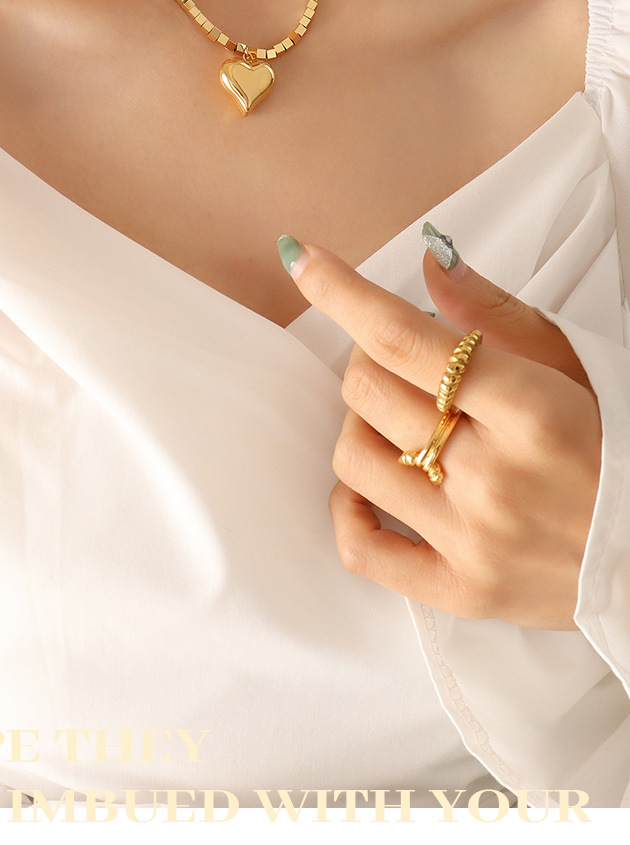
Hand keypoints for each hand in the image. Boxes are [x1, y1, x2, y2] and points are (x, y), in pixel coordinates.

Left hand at [278, 228, 600, 630]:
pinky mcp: (459, 589)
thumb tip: (429, 264)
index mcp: (531, 408)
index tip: (303, 260)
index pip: (403, 337)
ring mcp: (472, 540)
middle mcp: (495, 476)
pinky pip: (360, 548)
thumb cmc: (621, 448)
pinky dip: (348, 509)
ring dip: (359, 427)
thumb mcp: (574, 367)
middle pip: (366, 392)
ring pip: (352, 459)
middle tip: (400, 366)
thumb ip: (497, 315)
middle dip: (368, 362)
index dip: (341, 290)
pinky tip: (369, 487)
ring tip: (398, 425)